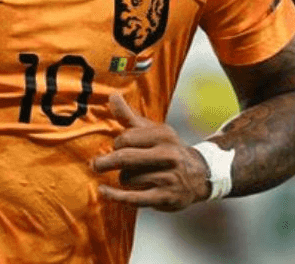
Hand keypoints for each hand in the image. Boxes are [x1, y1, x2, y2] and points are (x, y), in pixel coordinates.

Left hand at [92, 93, 211, 211]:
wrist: (198, 175)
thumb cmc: (168, 150)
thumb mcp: (152, 131)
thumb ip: (129, 116)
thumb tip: (112, 95)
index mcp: (164, 135)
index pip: (127, 138)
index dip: (116, 144)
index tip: (117, 147)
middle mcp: (168, 155)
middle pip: (125, 158)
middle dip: (106, 162)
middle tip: (95, 164)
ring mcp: (168, 177)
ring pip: (127, 179)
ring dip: (123, 179)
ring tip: (132, 177)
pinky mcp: (165, 197)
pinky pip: (133, 198)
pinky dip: (115, 196)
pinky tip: (103, 191)